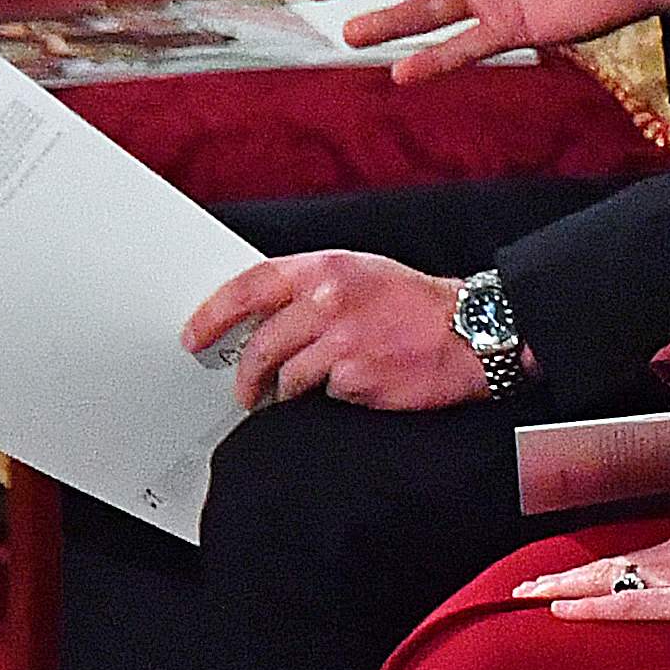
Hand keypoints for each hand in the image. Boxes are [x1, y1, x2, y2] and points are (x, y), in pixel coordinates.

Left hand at [187, 252, 484, 412]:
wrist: (473, 331)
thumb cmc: (417, 304)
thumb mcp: (361, 274)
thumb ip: (311, 288)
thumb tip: (261, 315)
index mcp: (326, 269)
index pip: (250, 286)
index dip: (213, 314)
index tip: (196, 336)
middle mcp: (329, 301)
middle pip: (261, 343)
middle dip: (246, 375)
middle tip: (246, 389)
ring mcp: (342, 341)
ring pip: (285, 376)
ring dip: (281, 393)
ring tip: (291, 396)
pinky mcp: (356, 378)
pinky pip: (319, 396)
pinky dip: (324, 400)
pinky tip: (343, 392)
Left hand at [519, 502, 669, 622]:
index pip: (630, 560)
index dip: (594, 570)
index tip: (565, 577)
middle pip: (605, 567)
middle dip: (562, 578)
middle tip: (524, 588)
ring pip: (602, 580)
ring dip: (562, 588)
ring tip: (528, 595)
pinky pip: (623, 603)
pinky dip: (588, 606)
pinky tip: (562, 610)